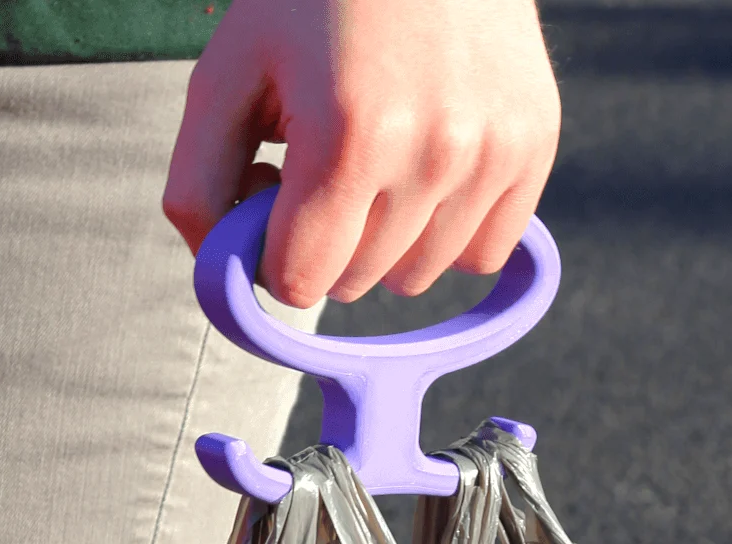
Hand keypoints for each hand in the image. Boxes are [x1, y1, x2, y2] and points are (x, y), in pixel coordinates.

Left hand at [163, 0, 560, 306]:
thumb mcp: (228, 71)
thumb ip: (198, 184)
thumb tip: (221, 275)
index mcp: (348, 136)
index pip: (299, 282)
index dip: (273, 250)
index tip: (276, 193)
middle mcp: (432, 152)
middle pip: (357, 283)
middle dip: (328, 240)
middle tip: (326, 159)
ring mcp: (491, 152)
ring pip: (417, 277)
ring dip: (386, 240)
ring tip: (380, 155)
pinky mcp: (533, 145)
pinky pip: (482, 254)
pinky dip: (449, 231)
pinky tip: (429, 168)